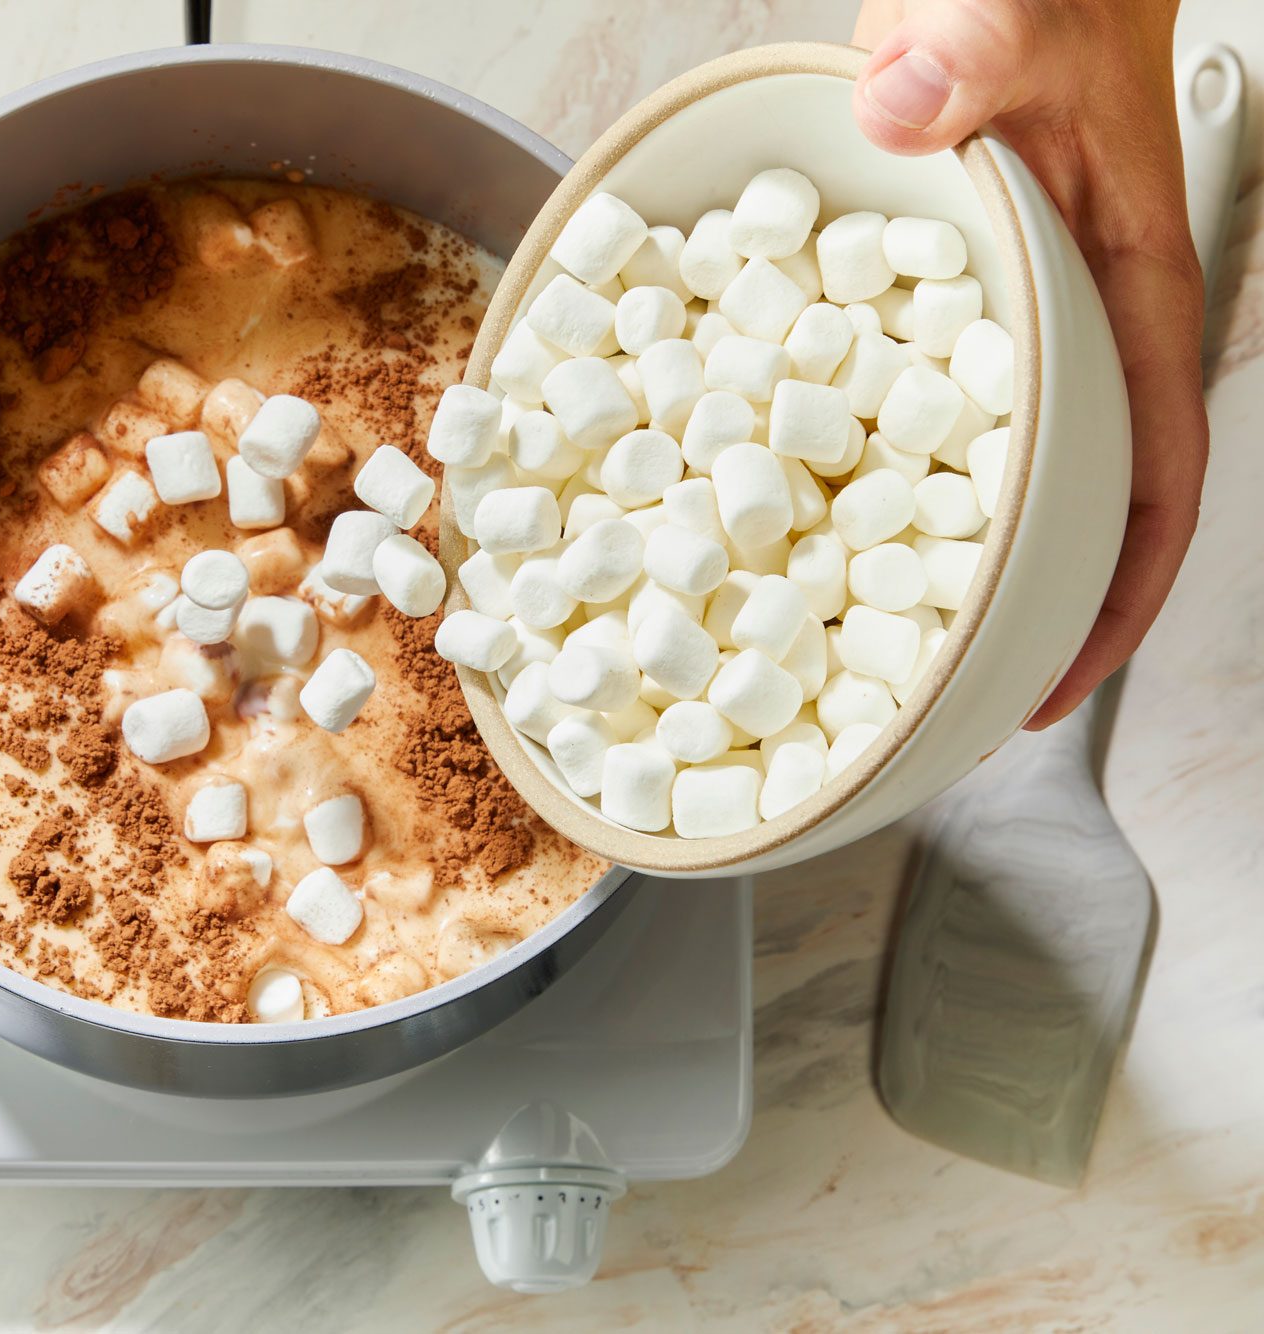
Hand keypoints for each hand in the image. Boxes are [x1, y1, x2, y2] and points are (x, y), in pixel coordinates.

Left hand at [852, 0, 1206, 728]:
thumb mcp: (1005, 16)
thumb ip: (968, 54)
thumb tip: (912, 109)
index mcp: (1125, 291)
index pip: (1152, 477)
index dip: (1113, 599)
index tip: (1049, 688)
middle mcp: (1071, 328)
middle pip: (1070, 510)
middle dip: (1017, 620)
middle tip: (926, 715)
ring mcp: (1003, 326)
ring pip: (989, 478)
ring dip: (940, 568)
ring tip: (858, 661)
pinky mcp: (936, 309)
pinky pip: (916, 422)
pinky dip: (875, 485)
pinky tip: (800, 524)